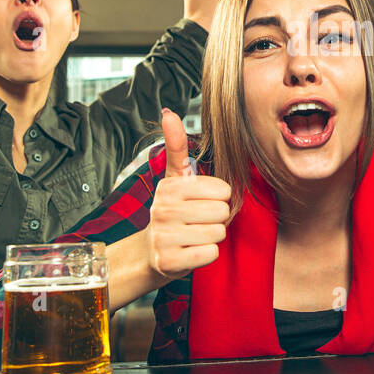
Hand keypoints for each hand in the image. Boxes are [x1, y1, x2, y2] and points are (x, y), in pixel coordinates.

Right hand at [144, 108, 229, 280]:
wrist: (149, 252)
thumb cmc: (171, 211)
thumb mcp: (174, 178)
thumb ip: (177, 146)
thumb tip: (168, 112)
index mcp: (171, 186)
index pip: (223, 190)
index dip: (218, 199)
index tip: (200, 203)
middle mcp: (164, 208)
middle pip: (222, 212)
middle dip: (216, 220)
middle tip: (197, 222)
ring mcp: (164, 236)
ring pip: (218, 233)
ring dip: (211, 238)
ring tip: (193, 236)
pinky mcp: (168, 261)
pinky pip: (210, 254)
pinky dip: (206, 255)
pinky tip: (190, 251)